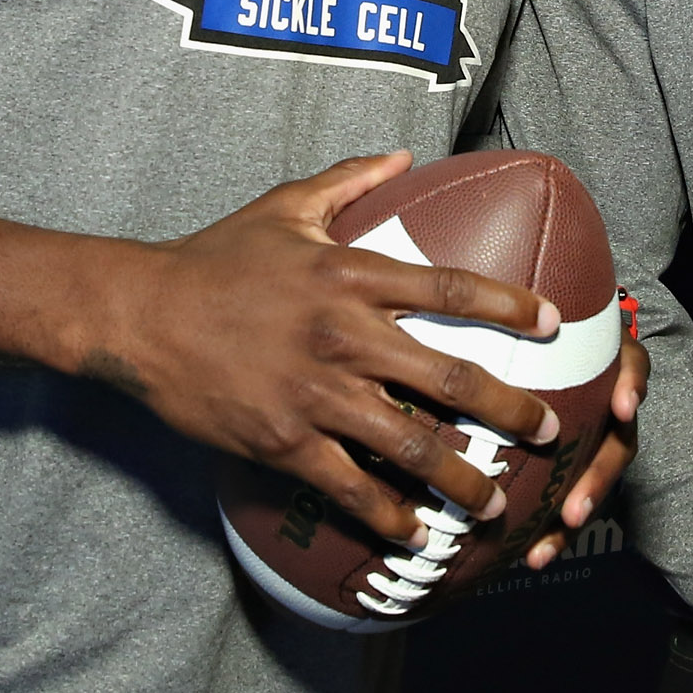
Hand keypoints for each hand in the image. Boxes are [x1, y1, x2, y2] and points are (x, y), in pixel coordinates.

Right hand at [70, 151, 562, 550]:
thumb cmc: (213, 258)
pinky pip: (350, 486)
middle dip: (511, 410)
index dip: (509, 304)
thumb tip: (404, 157)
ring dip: (462, 479)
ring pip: (410, 444)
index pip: (450, 288)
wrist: (139, 314)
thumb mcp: (283, 206)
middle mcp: (343, 335)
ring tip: (495, 502)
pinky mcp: (283, 441)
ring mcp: (315, 393)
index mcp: (349, 275)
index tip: (554, 322)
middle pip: (451, 377)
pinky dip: (390, 514)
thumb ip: (349, 182)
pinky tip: (418, 535)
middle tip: (549, 433)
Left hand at [526, 324, 646, 567]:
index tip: (622, 406)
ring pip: (595, 479)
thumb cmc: (531, 329)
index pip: (631, 367)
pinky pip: (572, 500)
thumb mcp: (530, 312)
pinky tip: (532, 556)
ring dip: (575, 514)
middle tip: (573, 511)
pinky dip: (555, 531)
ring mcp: (594, 435)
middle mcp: (606, 402)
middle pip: (618, 443)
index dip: (631, 385)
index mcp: (605, 362)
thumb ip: (515, 307)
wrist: (540, 345)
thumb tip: (472, 288)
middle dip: (597, 481)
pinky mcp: (575, 464)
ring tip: (546, 548)